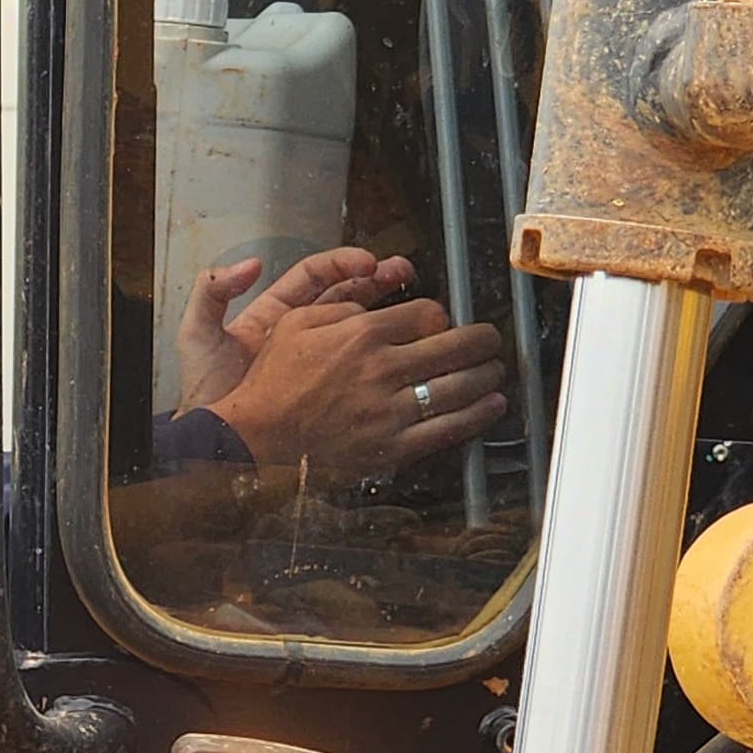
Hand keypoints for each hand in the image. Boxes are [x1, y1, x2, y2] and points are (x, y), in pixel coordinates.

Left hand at [178, 247, 417, 409]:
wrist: (216, 439)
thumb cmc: (205, 391)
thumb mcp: (199, 335)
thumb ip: (211, 293)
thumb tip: (246, 265)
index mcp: (276, 313)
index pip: (317, 276)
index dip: (344, 265)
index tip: (367, 263)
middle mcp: (302, 332)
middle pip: (347, 294)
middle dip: (378, 279)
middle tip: (404, 273)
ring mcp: (318, 360)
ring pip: (360, 326)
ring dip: (387, 312)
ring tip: (415, 305)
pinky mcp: (329, 388)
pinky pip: (359, 366)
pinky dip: (381, 356)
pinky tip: (401, 352)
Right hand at [206, 288, 508, 472]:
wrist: (256, 438)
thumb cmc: (272, 383)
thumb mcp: (295, 323)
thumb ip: (340, 307)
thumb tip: (375, 306)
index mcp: (361, 335)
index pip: (427, 314)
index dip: (441, 315)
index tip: (441, 322)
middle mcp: (382, 369)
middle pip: (455, 346)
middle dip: (482, 340)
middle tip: (490, 339)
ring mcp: (390, 410)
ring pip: (460, 386)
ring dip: (487, 375)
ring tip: (495, 370)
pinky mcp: (393, 446)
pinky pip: (449, 428)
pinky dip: (478, 415)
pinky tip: (491, 406)